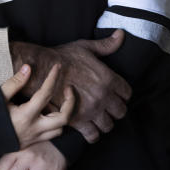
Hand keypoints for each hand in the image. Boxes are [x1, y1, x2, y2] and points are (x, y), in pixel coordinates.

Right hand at [1, 64, 74, 148]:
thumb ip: (15, 83)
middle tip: (68, 89)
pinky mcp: (30, 143)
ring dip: (62, 115)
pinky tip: (46, 113)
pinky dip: (54, 124)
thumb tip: (28, 68)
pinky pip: (50, 135)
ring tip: (57, 102)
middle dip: (70, 102)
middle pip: (63, 118)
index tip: (57, 67)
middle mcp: (33, 129)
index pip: (45, 94)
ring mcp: (33, 138)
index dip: (53, 78)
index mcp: (25, 116)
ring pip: (59, 129)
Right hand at [9, 30, 130, 143]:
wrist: (42, 70)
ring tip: (98, 118)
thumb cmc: (64, 57)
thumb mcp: (87, 47)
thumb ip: (106, 45)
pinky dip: (92, 134)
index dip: (123, 94)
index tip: (117, 94)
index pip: (127, 93)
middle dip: (115, 110)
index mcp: (108, 79)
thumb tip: (120, 34)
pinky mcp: (78, 121)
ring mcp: (91, 110)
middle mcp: (103, 97)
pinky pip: (93, 135)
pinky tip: (89, 128)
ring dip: (105, 122)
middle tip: (108, 107)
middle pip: (121, 112)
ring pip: (108, 125)